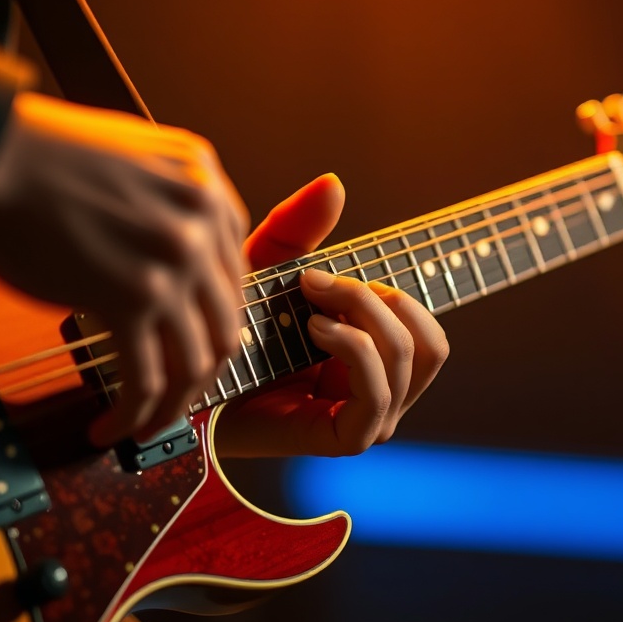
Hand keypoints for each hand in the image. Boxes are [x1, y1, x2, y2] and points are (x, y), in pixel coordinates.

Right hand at [0, 92, 248, 444]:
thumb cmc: (44, 158)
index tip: (193, 345)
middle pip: (225, 324)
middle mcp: (202, 224)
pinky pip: (148, 379)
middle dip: (202, 373)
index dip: (213, 321)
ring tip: (147, 424)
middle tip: (175, 396)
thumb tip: (179, 266)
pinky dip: (135, 416)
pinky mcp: (131, 299)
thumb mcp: (139, 162)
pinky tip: (111, 428)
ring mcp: (172, 263)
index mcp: (206, 186)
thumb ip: (172, 204)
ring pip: (197, 362)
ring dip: (174, 407)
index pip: (233, 274)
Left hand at [215, 174, 448, 457]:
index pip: (429, 332)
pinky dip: (353, 348)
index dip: (395, 293)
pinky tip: (312, 329)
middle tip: (317, 284)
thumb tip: (333, 184)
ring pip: (408, 357)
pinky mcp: (346, 437)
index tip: (329, 275)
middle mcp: (384, 392)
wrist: (193, 388)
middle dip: (377, 298)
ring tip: (310, 309)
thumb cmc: (232, 333)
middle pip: (429, 342)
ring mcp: (370, 418)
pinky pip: (379, 393)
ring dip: (363, 316)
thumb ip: (299, 228)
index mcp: (380, 361)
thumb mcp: (267, 271)